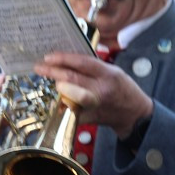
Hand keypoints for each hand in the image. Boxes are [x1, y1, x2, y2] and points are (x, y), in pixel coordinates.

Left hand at [34, 53, 153, 137]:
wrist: (134, 114)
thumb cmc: (123, 89)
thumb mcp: (114, 72)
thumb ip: (93, 67)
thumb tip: (67, 60)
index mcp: (108, 74)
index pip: (82, 62)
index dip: (63, 58)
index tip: (48, 57)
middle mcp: (101, 88)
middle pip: (71, 78)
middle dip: (52, 71)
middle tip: (39, 67)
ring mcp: (95, 104)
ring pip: (69, 94)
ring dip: (58, 87)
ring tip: (54, 83)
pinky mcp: (90, 117)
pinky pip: (71, 111)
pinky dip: (62, 106)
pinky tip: (58, 102)